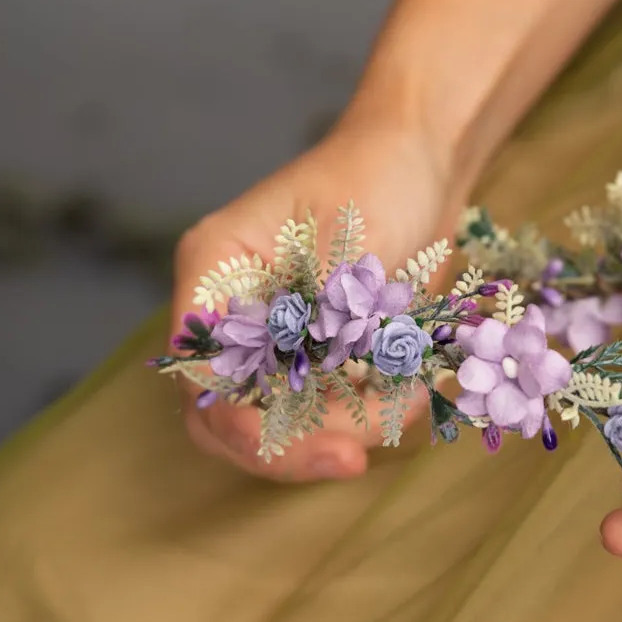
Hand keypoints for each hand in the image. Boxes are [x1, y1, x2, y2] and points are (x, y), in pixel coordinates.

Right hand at [171, 124, 464, 480]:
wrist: (421, 163)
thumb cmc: (376, 177)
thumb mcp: (347, 235)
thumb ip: (320, 307)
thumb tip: (306, 374)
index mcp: (214, 270)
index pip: (200, 370)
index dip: (242, 420)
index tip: (309, 441)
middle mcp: (229, 312)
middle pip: (225, 414)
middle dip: (289, 444)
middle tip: (352, 458)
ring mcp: (269, 338)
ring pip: (277, 422)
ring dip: (341, 429)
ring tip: (407, 399)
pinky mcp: (311, 357)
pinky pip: (323, 411)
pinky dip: (366, 414)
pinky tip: (411, 389)